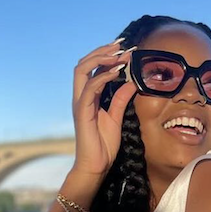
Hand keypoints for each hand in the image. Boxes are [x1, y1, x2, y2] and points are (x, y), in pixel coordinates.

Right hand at [70, 39, 137, 181]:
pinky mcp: (82, 112)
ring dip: (101, 58)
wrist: (95, 166)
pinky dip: (102, 76)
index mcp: (88, 97)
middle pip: (83, 64)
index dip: (106, 56)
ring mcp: (80, 103)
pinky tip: (117, 71)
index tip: (125, 49)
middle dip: (102, 51)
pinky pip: (90, 88)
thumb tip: (131, 82)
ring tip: (119, 54)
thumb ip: (120, 99)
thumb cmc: (103, 145)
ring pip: (82, 70)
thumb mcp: (116, 118)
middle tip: (122, 45)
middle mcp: (81, 96)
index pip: (92, 69)